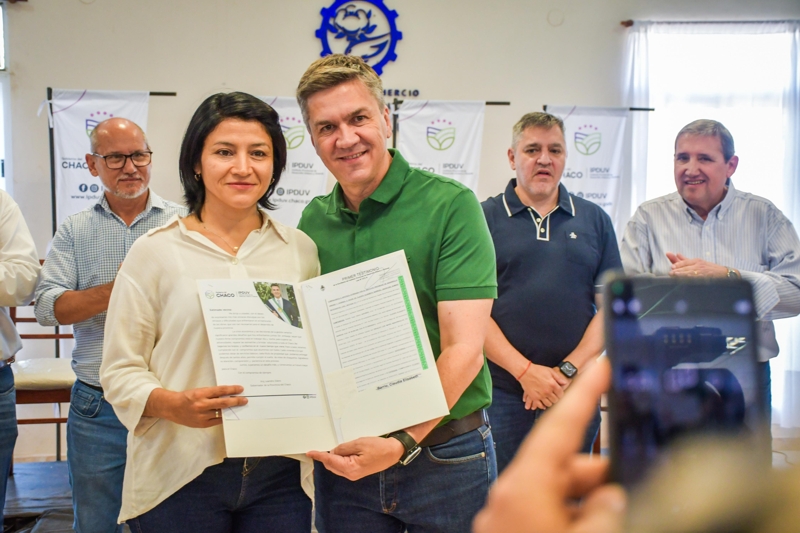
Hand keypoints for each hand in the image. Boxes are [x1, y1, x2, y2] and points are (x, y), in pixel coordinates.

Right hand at [146, 385, 247, 427]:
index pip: (220, 391)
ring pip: (221, 413)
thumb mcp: (199, 391)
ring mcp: (202, 416)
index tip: (240, 389)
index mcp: (201, 394)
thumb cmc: (187, 397)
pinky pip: (217, 421)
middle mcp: (202, 405)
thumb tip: (228, 394)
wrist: (173, 408)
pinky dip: (223, 417)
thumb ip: (212, 393)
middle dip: (236, 401)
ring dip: (231, 410)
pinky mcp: (202, 424)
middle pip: (223, 403)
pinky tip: (229, 414)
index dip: (232, 389)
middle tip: (245, 400)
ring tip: (239, 407)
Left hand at [307, 436, 404, 480]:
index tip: (310, 453)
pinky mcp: (357, 471)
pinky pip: (343, 466)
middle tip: (320, 448)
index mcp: (350, 468)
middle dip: (325, 457)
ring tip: (332, 449)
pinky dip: (339, 460)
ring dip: (332, 458)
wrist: (393, 452)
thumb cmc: (378, 447)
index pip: (330, 461)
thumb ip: (343, 448)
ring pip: (336, 466)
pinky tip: (340, 453)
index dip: (319, 455)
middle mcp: (350, 474)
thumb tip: (333, 451)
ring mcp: (354, 474)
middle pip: (331, 465)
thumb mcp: (359, 443)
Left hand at [474, 359, 625, 532]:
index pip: (560, 425)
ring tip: (611, 519)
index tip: (599, 364)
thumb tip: (612, 497)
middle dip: (598, 473)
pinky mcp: (506, 530)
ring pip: (555, 492)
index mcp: (525, 486)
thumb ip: (604, 512)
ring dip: (585, 500)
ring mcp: (505, 516)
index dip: (583, 392)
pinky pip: (542, 511)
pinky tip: (587, 525)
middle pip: (563, 465)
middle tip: (630, 489)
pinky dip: (569, 514)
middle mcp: (510, 495)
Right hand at [520, 363, 568, 409]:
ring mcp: (540, 395)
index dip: (561, 394)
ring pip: (548, 404)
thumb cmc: (538, 370)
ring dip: (550, 402)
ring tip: (549, 400)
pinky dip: (542, 406)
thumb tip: (565, 383)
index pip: (560, 394)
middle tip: (554, 397)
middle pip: (555, 400)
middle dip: (556, 398)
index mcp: (552, 384)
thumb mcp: (550, 371)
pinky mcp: (534, 397)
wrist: (525, 371)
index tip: (559, 394)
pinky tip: (543, 405)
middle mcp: (547, 391)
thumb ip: (558, 378)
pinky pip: (540, 405)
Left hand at [666, 252, 727, 277]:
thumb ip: (686, 260)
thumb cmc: (709, 268)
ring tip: (675, 276)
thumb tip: (677, 254)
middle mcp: (700, 265)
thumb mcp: (698, 263)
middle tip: (671, 273)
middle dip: (679, 270)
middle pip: (688, 267)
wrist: (724, 274)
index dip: (679, 264)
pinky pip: (697, 279)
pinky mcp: (706, 278)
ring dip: (683, 275)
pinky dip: (691, 279)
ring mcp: (703, 272)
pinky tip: (686, 281)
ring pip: (692, 273)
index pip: (686, 262)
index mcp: (697, 261)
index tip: (672, 267)